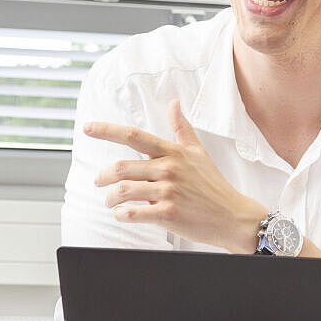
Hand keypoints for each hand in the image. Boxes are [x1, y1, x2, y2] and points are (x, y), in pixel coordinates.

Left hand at [85, 99, 266, 250]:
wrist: (233, 217)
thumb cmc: (214, 185)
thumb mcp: (199, 152)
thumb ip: (182, 129)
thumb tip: (174, 104)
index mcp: (173, 152)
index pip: (134, 136)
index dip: (107, 130)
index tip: (87, 128)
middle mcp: (169, 169)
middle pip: (121, 167)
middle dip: (103, 177)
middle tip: (99, 182)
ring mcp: (168, 192)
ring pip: (124, 191)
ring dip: (110, 198)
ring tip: (110, 202)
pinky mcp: (168, 214)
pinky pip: (133, 213)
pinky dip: (121, 215)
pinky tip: (121, 215)